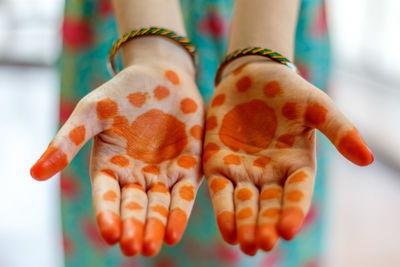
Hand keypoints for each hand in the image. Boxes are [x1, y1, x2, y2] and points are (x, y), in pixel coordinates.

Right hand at [30, 63, 203, 255]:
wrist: (162, 77)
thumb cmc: (122, 92)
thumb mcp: (93, 112)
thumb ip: (69, 140)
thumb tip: (35, 173)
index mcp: (109, 166)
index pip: (106, 195)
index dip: (107, 213)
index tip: (109, 233)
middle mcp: (135, 176)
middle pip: (133, 206)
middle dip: (134, 226)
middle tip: (134, 247)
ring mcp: (162, 174)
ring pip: (158, 206)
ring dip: (156, 226)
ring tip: (154, 245)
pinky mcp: (187, 169)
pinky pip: (183, 194)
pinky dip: (179, 212)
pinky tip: (174, 230)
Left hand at [203, 61, 372, 254]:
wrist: (251, 76)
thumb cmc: (289, 91)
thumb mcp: (317, 107)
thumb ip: (339, 130)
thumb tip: (368, 159)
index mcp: (296, 164)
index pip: (297, 193)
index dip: (293, 211)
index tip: (288, 230)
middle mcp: (270, 173)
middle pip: (268, 205)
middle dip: (265, 225)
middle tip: (262, 244)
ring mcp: (244, 170)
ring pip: (245, 203)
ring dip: (244, 224)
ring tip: (245, 243)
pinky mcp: (219, 162)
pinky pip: (221, 189)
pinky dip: (223, 209)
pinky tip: (227, 230)